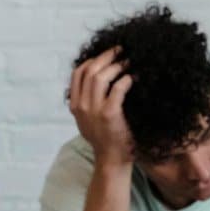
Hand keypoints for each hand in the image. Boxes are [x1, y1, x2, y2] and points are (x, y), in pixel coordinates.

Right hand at [68, 46, 135, 167]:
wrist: (112, 160)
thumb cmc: (106, 138)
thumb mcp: (89, 119)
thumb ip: (89, 101)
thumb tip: (100, 78)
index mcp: (75, 105)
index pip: (78, 73)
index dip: (93, 59)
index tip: (107, 54)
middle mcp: (81, 106)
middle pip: (90, 70)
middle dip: (106, 56)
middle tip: (121, 49)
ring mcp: (94, 110)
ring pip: (100, 76)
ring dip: (116, 65)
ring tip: (129, 61)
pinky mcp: (109, 114)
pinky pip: (118, 88)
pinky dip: (126, 79)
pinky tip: (134, 78)